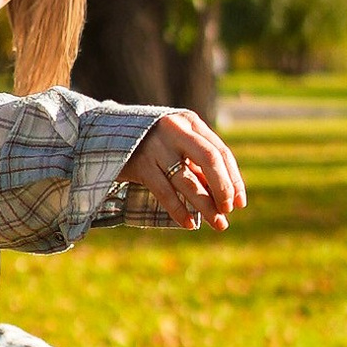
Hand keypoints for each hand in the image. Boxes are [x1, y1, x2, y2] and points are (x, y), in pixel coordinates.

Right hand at [121, 111, 247, 231]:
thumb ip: (198, 164)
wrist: (107, 138)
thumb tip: (227, 195)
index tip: (239, 203)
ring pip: (188, 180)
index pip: (220, 152)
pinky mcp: (140, 164)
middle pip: (210, 160)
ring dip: (205, 206)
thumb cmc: (153, 145)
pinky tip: (189, 224)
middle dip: (223, 188)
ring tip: (217, 224)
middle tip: (228, 212)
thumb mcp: (177, 146)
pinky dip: (178, 210)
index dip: (234, 179)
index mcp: (190, 122)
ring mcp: (156, 146)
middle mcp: (175, 130)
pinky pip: (165, 192)